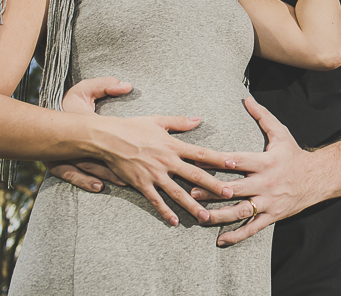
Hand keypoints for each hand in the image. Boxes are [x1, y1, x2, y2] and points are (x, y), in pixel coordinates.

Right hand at [48, 77, 133, 191]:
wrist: (41, 120)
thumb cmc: (66, 104)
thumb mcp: (83, 90)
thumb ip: (104, 85)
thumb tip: (127, 85)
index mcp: (82, 122)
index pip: (102, 130)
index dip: (119, 140)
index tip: (135, 148)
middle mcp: (74, 140)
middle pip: (98, 154)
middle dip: (118, 164)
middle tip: (136, 171)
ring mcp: (64, 154)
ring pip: (88, 168)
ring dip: (107, 175)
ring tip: (124, 182)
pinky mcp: (56, 163)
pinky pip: (71, 175)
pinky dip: (84, 181)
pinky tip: (98, 187)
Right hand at [95, 113, 239, 226]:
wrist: (106, 138)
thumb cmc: (132, 127)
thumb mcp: (158, 120)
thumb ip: (180, 122)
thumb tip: (199, 119)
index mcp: (173, 145)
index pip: (201, 153)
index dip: (218, 159)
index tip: (234, 165)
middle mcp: (167, 161)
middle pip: (195, 175)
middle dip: (213, 185)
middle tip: (229, 194)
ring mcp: (154, 174)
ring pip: (177, 193)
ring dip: (193, 205)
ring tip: (206, 216)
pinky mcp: (141, 184)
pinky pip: (156, 200)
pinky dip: (165, 211)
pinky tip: (175, 221)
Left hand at [191, 96, 321, 245]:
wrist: (318, 178)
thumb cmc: (294, 155)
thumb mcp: (281, 133)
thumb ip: (262, 116)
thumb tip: (247, 99)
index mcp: (265, 162)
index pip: (237, 161)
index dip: (218, 161)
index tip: (199, 161)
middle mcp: (265, 183)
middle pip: (234, 188)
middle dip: (211, 191)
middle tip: (190, 190)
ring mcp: (268, 202)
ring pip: (240, 211)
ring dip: (218, 215)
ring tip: (200, 216)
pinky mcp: (272, 216)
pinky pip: (252, 228)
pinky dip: (236, 235)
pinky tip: (220, 239)